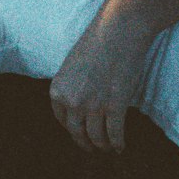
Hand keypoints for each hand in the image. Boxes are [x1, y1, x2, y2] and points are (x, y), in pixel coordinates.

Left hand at [49, 3, 154, 153]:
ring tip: (108, 148)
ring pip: (97, 137)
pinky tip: (121, 147)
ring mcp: (93, 105)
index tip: (78, 134)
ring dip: (103, 145)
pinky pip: (115, 133)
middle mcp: (72, 101)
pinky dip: (118, 143)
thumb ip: (72, 86)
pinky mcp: (115, 106)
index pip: (61, 119)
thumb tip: (78, 105)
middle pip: (77, 132)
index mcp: (58, 90)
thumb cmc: (97, 42)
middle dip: (85, 143)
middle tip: (92, 148)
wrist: (118, 30)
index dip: (71, 130)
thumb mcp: (72, 65)